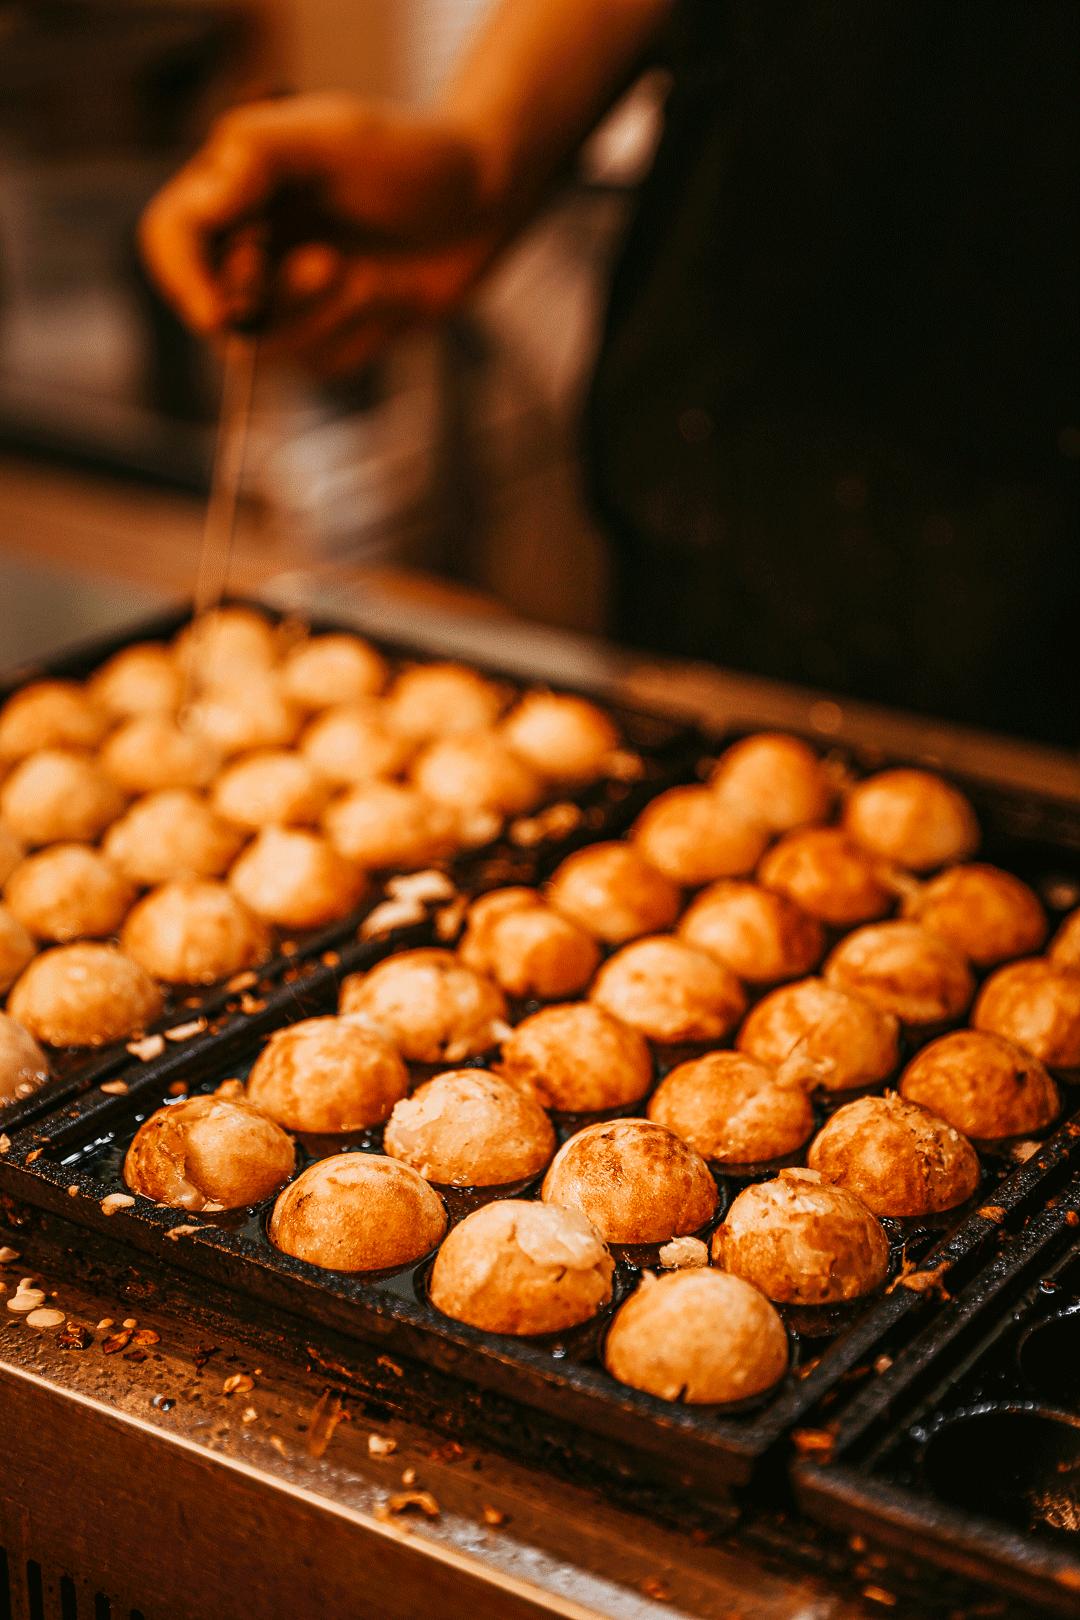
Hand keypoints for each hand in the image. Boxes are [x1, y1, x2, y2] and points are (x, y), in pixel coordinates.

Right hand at [140, 94, 503, 375]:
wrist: (487, 198)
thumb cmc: (413, 155)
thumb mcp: (333, 137)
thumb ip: (259, 159)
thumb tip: (205, 202)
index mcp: (237, 187)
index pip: (171, 238)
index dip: (183, 278)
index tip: (218, 309)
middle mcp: (255, 242)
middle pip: (215, 307)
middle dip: (277, 299)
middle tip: (333, 264)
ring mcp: (293, 294)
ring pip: (270, 348)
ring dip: (324, 317)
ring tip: (366, 274)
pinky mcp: (334, 331)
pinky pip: (324, 362)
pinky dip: (361, 335)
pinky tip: (394, 295)